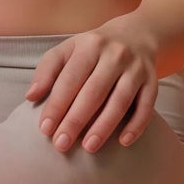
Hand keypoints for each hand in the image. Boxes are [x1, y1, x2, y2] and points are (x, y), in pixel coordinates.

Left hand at [24, 21, 157, 153]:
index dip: (57, 104)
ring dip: (104, 126)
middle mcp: (114, 55)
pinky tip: (123, 142)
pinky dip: (136, 125)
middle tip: (62, 144)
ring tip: (88, 147)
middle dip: (76, 120)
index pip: (70, 79)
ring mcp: (136, 68)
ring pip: (120, 101)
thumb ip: (47, 71)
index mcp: (89, 46)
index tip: (45, 129)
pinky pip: (146, 106)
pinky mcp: (152, 82)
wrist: (136, 35)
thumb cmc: (93, 49)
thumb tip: (30, 97)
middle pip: (93, 92)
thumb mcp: (67, 50)